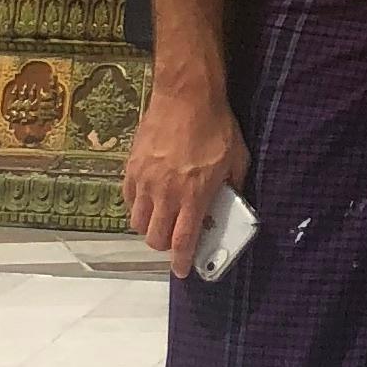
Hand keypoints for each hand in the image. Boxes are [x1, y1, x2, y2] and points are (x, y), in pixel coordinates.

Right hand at [125, 76, 247, 275]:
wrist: (186, 95)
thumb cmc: (216, 125)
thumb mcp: (237, 157)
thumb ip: (234, 185)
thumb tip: (232, 203)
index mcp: (194, 195)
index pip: (182, 241)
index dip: (182, 262)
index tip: (183, 271)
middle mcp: (166, 193)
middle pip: (155, 238)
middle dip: (164, 246)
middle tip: (174, 240)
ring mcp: (145, 181)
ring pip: (138, 221)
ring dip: (149, 227)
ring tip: (161, 219)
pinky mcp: (132, 167)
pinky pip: (128, 198)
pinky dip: (137, 205)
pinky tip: (149, 198)